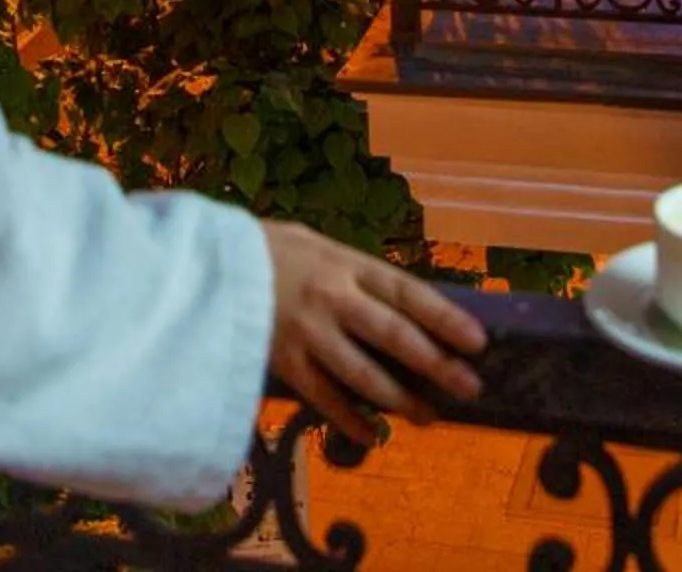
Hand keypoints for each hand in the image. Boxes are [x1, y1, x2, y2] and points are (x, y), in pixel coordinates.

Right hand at [261, 220, 488, 447]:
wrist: (203, 264)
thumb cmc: (267, 251)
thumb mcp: (315, 245)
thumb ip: (355, 273)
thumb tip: (404, 303)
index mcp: (344, 263)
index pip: (406, 292)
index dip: (445, 317)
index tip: (478, 341)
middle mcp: (331, 298)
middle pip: (393, 335)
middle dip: (436, 364)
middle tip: (470, 387)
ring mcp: (307, 332)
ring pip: (362, 373)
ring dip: (400, 399)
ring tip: (430, 417)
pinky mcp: (283, 362)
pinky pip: (324, 398)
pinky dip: (350, 420)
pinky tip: (374, 436)